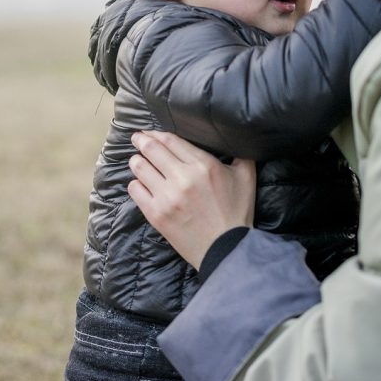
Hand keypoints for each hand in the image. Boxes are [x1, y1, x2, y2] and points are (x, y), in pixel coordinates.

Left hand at [127, 130, 255, 269]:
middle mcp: (182, 178)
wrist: (227, 249)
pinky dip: (135, 183)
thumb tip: (234, 137)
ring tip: (137, 160)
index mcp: (203, 165)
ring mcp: (166, 196)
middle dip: (141, 140)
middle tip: (137, 138)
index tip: (149, 132)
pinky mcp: (156, 214)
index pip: (170, 140)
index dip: (156, 133)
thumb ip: (240, 154)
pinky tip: (140, 183)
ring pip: (139, 167)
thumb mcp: (246, 177)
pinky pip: (135, 189)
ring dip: (136, 160)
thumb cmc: (237, 212)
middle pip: (151, 149)